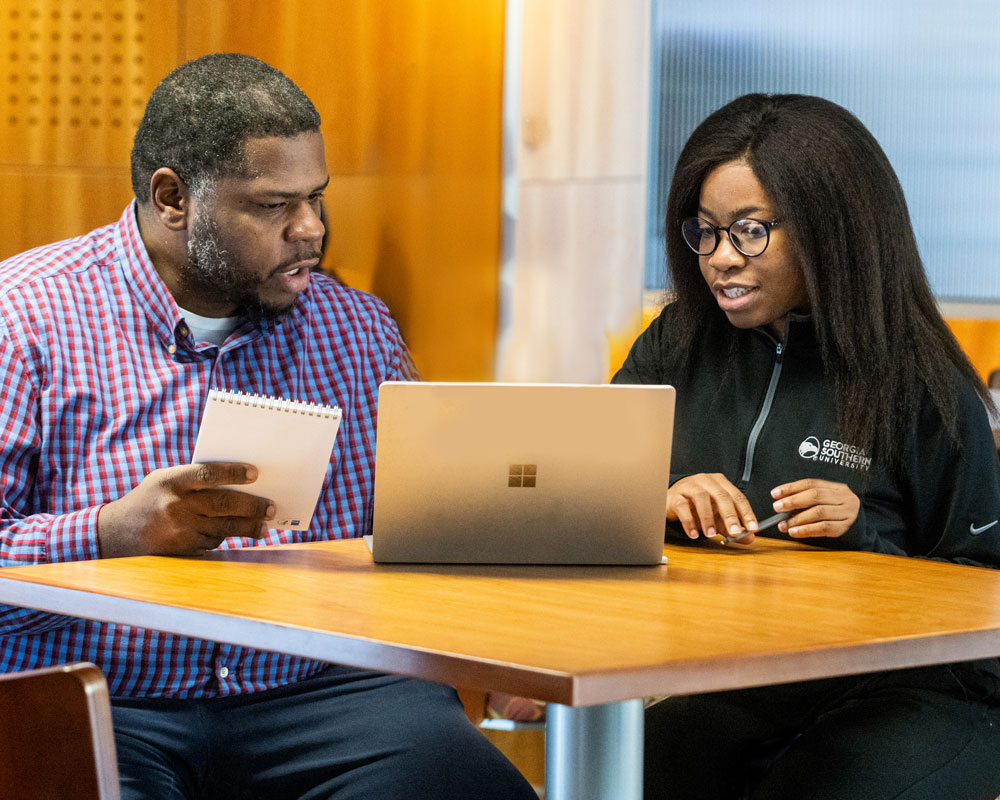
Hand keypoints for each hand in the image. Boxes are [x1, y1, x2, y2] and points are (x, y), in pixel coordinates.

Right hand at [97, 463, 273, 557]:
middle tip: (271, 507)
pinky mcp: (182, 550)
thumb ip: (195, 478)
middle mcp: (176, 506)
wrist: (117, 532)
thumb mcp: (165, 479)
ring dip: (247, 527)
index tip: (255, 473)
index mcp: (171, 481)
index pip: (208, 474)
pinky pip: (212, 543)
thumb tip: (239, 482)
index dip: (234, 473)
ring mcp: (179, 531)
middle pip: (223, 504)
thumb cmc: (151, 498)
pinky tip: (236, 533)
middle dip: (252, 506)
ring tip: (263, 525)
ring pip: (223, 528)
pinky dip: (225, 538)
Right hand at [667, 473, 757, 541]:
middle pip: (721, 496)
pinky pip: (682, 506)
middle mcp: (707, 481)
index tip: (753, 528)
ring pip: (701, 498)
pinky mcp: (676, 495)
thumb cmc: (697, 506)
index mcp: (721, 483)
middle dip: (730, 516)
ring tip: (710, 534)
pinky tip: (694, 533)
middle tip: (734, 532)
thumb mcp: (717, 517)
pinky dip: (689, 521)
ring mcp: (690, 486)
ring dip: (708, 518)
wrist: (673, 499)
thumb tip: (748, 538)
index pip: (738, 497)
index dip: (747, 513)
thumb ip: (732, 526)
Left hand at [770, 479, 859, 538]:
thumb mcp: (825, 500)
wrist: (860, 526)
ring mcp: (847, 512)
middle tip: (777, 508)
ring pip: (819, 512)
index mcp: (836, 487)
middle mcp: (843, 497)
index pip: (811, 483)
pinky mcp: (846, 527)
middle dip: (793, 501)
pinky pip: (824, 528)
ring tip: (783, 525)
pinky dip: (807, 530)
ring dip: (797, 519)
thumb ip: (806, 499)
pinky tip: (795, 532)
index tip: (775, 494)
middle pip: (815, 495)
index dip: (791, 488)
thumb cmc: (835, 511)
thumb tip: (781, 502)